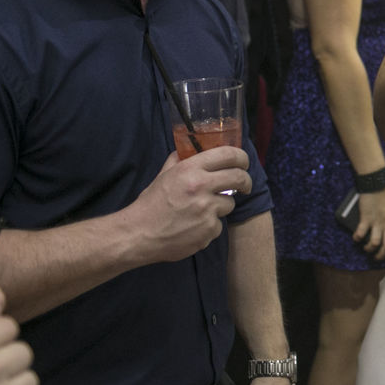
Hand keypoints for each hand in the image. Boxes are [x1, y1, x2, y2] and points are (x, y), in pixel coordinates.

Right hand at [126, 147, 251, 263]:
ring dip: (220, 207)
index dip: (242, 157)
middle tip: (244, 185)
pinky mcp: (209, 229)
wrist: (138, 234)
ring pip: (229, 204)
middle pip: (239, 178)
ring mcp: (207, 209)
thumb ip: (180, 160)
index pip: (228, 154)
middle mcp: (201, 186)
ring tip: (199, 211)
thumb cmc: (150, 204)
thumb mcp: (164, 175)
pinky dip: (209, 226)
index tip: (244, 163)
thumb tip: (191, 149)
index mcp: (190, 169)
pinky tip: (193, 227)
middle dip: (245, 181)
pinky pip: (218, 225)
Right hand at [354, 187, 384, 260]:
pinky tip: (356, 238)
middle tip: (377, 257)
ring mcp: (377, 222)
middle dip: (382, 255)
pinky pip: (361, 233)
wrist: (376, 183)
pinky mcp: (366, 219)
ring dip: (369, 249)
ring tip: (366, 249)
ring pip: (375, 243)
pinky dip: (357, 238)